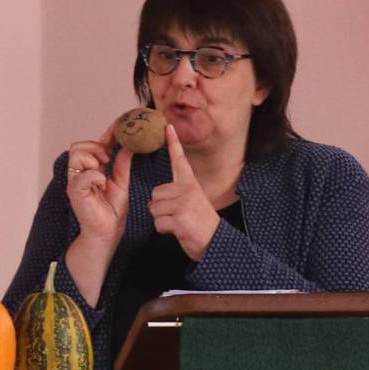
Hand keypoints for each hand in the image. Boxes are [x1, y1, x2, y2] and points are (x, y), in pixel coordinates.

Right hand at [65, 123, 131, 248]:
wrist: (108, 231)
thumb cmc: (111, 210)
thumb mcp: (121, 181)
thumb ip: (122, 164)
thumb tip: (130, 146)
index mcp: (90, 169)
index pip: (92, 144)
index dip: (105, 134)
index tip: (120, 127)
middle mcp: (79, 173)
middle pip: (78, 145)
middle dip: (96, 148)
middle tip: (108, 160)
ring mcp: (75, 181)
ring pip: (77, 154)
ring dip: (93, 159)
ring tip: (104, 172)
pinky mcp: (75, 191)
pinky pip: (83, 174)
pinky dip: (95, 176)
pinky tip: (102, 185)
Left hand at [148, 124, 221, 259]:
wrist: (216, 243)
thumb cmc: (199, 224)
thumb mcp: (192, 203)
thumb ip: (176, 196)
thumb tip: (153, 200)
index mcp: (190, 184)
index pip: (180, 160)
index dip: (173, 143)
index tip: (168, 126)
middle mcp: (187, 190)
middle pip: (155, 194)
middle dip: (160, 209)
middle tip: (177, 216)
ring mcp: (184, 203)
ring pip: (154, 209)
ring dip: (162, 220)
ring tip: (179, 223)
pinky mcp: (180, 217)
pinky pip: (158, 223)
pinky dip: (164, 230)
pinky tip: (178, 231)